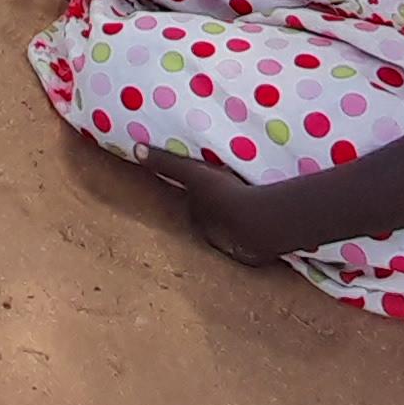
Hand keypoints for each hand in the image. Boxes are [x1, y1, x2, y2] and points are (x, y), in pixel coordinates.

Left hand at [142, 148, 280, 267]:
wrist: (260, 221)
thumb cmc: (223, 194)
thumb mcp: (191, 171)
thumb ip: (165, 162)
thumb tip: (136, 150)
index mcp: (196, 218)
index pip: (194, 207)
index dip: (199, 196)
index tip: (209, 186)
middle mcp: (212, 237)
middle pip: (213, 221)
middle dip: (219, 211)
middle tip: (230, 195)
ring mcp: (235, 247)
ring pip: (234, 233)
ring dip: (240, 223)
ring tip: (250, 208)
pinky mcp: (258, 254)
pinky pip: (256, 242)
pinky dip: (259, 233)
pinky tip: (267, 224)